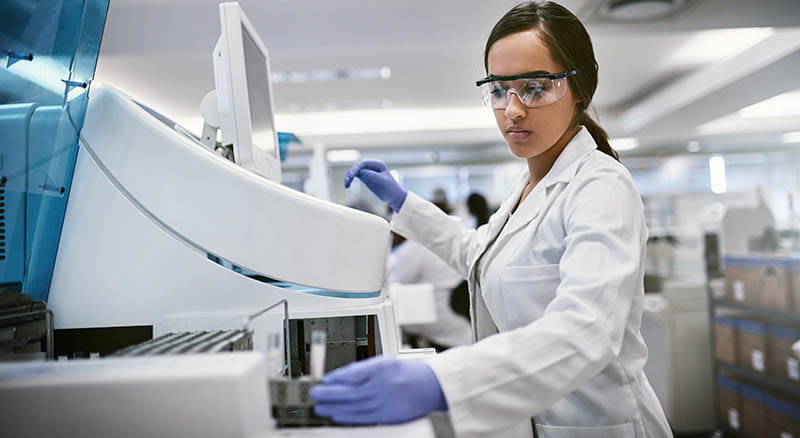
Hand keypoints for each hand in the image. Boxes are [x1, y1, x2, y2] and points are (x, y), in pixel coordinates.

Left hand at [310, 356, 446, 423]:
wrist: (430, 386)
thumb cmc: (406, 372)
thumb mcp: (385, 362)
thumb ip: (363, 369)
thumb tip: (340, 377)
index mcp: (383, 367)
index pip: (354, 373)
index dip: (336, 377)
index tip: (324, 380)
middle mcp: (384, 385)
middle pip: (351, 391)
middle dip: (330, 393)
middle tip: (315, 393)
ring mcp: (386, 402)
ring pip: (355, 406)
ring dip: (335, 407)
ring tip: (321, 407)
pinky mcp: (388, 416)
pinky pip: (364, 418)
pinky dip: (348, 417)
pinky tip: (337, 416)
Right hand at [344, 160, 406, 211]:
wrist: (395, 198)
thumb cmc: (391, 189)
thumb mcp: (382, 182)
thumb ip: (372, 176)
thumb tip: (360, 172)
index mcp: (378, 165)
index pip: (363, 163)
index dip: (355, 169)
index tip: (351, 176)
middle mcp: (372, 167)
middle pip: (357, 167)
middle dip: (351, 173)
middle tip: (347, 181)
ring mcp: (369, 172)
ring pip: (355, 171)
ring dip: (349, 176)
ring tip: (346, 184)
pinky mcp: (366, 178)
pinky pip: (356, 176)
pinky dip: (351, 179)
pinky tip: (348, 185)